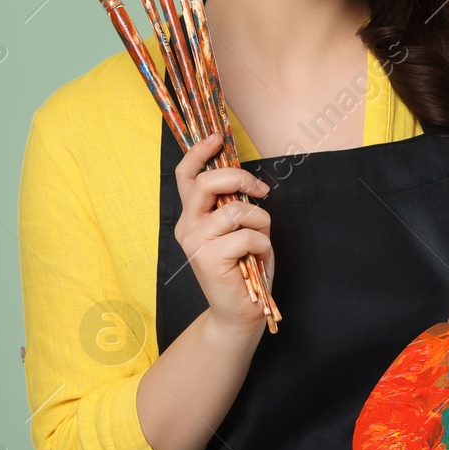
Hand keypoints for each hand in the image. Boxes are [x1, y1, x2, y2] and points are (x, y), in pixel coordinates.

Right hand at [173, 131, 275, 336]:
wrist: (239, 312)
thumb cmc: (244, 267)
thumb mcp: (239, 229)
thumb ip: (234, 205)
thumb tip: (245, 180)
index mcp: (192, 216)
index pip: (186, 176)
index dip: (199, 153)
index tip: (217, 137)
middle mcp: (187, 226)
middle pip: (206, 183)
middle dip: (239, 178)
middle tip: (260, 190)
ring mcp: (195, 243)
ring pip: (235, 211)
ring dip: (259, 221)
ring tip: (260, 241)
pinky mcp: (208, 259)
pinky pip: (246, 236)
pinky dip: (262, 245)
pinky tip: (257, 259)